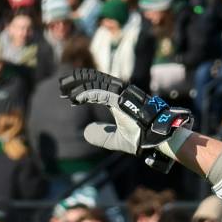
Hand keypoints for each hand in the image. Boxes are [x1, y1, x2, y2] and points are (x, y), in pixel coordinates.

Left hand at [60, 67, 192, 167]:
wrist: (159, 138)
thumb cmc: (143, 137)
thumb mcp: (116, 140)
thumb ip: (102, 136)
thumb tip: (85, 132)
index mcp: (119, 99)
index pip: (97, 89)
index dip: (82, 90)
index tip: (70, 97)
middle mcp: (120, 93)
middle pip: (94, 81)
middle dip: (77, 81)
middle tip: (61, 85)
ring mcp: (120, 94)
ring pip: (95, 83)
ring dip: (78, 85)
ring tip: (63, 88)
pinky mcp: (120, 99)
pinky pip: (99, 93)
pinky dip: (86, 94)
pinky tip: (75, 98)